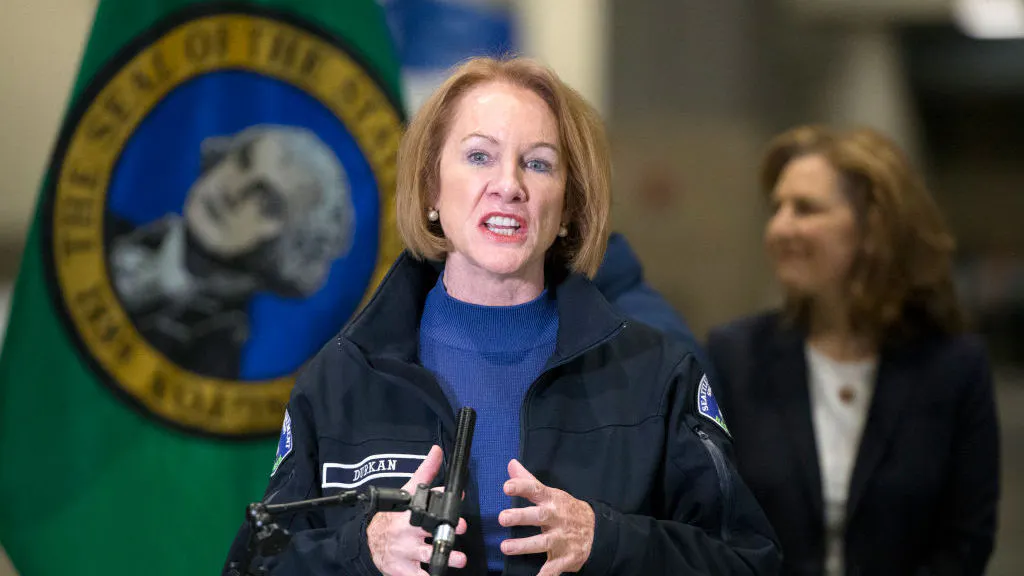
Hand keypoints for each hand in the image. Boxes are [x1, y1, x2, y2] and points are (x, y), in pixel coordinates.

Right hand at [366, 445, 467, 575]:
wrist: (369, 542)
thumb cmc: (394, 516)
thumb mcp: (408, 492)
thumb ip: (426, 472)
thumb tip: (437, 450)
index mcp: (410, 512)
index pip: (426, 502)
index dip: (442, 500)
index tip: (459, 498)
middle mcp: (407, 532)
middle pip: (428, 529)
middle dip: (446, 530)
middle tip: (459, 529)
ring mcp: (405, 552)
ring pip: (428, 555)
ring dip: (446, 558)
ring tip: (459, 559)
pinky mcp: (403, 571)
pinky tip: (437, 575)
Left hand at [498, 459, 594, 575]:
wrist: (597, 531)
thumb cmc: (566, 510)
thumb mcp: (551, 493)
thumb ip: (528, 480)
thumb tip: (511, 464)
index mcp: (552, 500)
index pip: (536, 490)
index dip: (522, 487)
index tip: (507, 487)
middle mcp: (556, 518)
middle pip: (539, 516)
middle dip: (521, 517)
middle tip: (502, 518)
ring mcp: (562, 538)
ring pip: (543, 542)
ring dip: (524, 545)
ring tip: (505, 547)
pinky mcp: (566, 557)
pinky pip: (554, 568)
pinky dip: (546, 575)